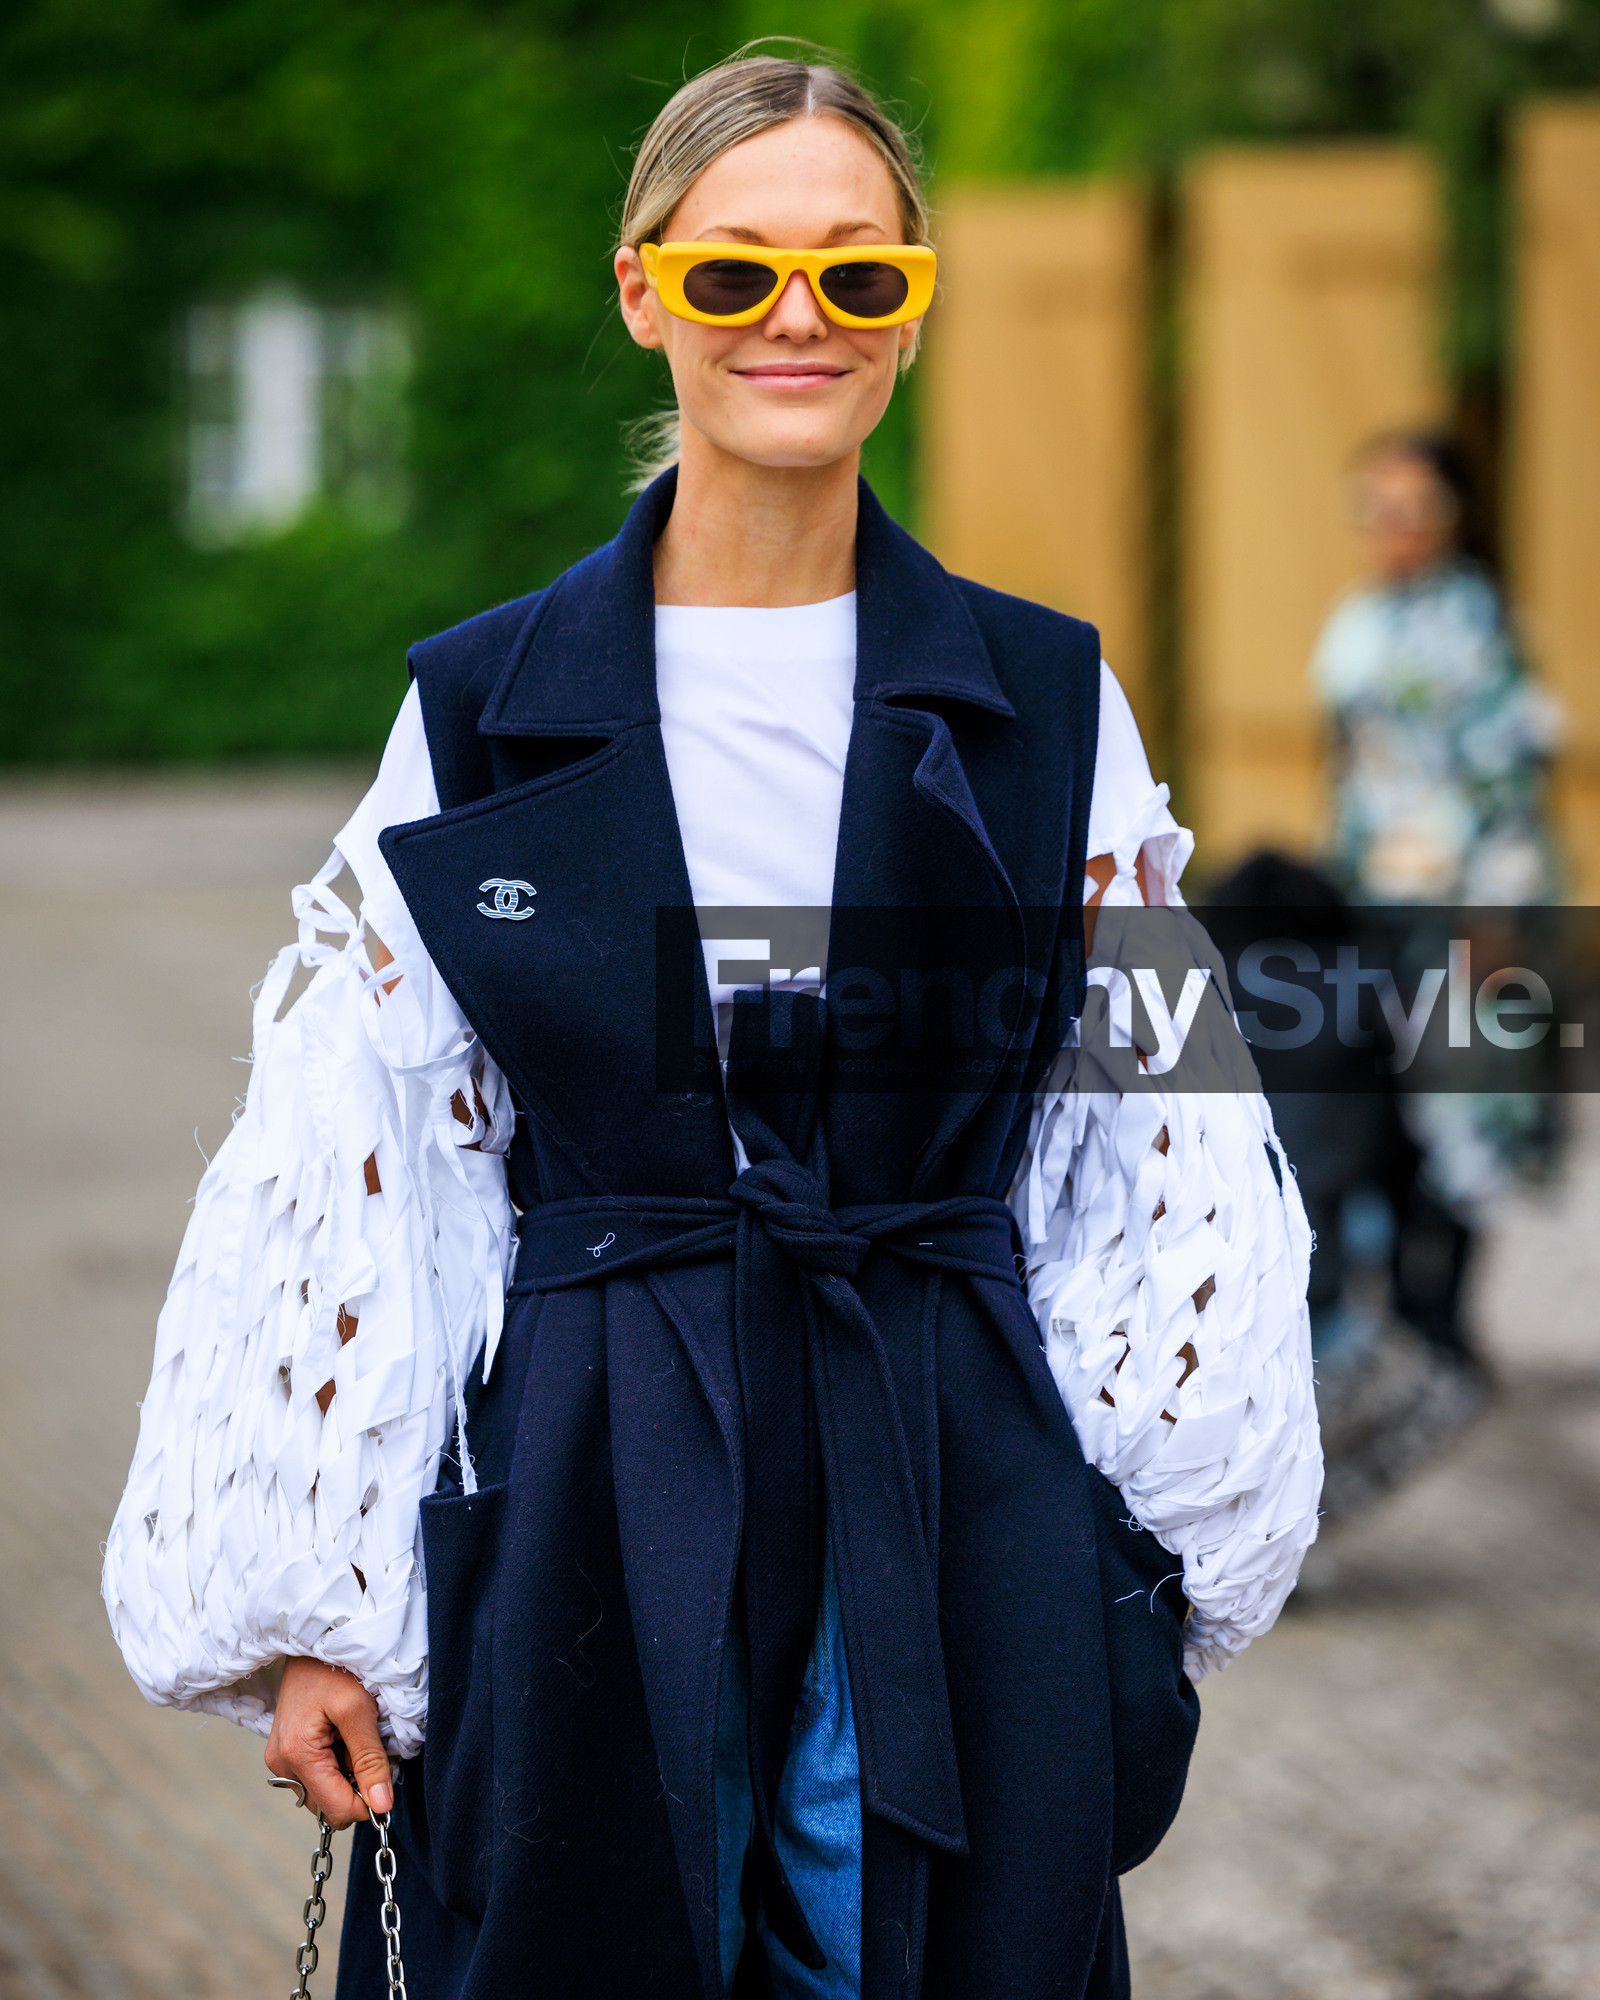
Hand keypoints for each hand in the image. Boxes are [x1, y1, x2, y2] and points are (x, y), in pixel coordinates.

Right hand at [266, 1657, 392, 1828]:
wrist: (310, 1642)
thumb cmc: (334, 1669)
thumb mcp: (359, 1710)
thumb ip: (370, 1760)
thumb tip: (382, 1806)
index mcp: (297, 1756)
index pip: (337, 1811)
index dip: (366, 1802)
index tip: (384, 1776)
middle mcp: (281, 1765)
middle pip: (328, 1806)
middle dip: (354, 1786)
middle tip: (364, 1746)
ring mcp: (280, 1760)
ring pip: (323, 1793)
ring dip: (344, 1774)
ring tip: (350, 1736)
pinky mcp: (285, 1753)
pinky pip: (315, 1776)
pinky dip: (334, 1764)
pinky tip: (338, 1736)